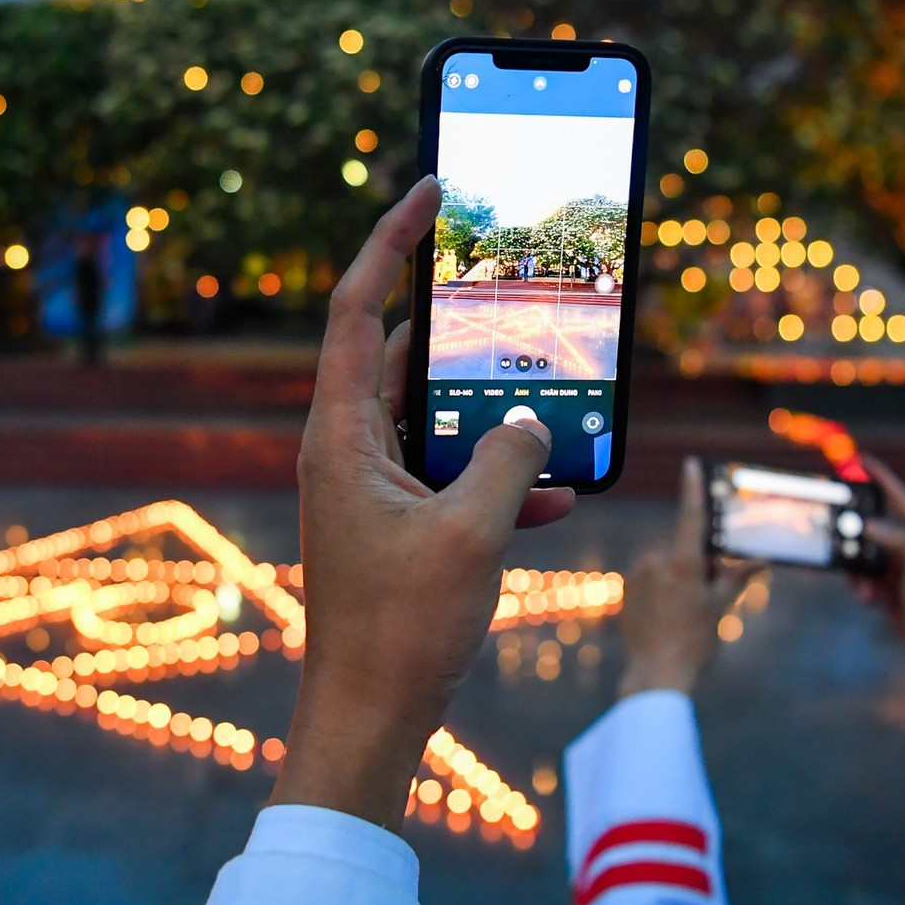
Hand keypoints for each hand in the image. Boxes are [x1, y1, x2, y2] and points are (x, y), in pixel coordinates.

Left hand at [272, 177, 574, 830]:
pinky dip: (503, 477)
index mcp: (341, 433)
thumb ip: (511, 459)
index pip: (359, 308)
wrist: (371, 718)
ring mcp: (373, 485)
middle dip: (463, 325)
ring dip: (496, 412)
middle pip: (403, 353)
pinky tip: (563, 492)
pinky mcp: (400, 522)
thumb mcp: (473, 534)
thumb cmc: (401, 630)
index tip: (430, 186)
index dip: (391, 239)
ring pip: (439, 416)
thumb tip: (532, 421)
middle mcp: (348, 447)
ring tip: (555, 394)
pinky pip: (455, 475)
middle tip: (513, 284)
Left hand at [617, 457, 763, 697]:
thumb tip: (763, 560)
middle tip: (703, 602)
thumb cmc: (695, 642)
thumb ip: (738, 577)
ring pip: (667, 568)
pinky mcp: (627, 589)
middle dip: (698, 568)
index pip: (691, 517)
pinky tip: (667, 618)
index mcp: (683, 563)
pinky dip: (662, 592)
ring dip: (679, 581)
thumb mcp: (721, 607)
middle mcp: (656, 561)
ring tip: (684, 615)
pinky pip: (651, 581)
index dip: (692, 489)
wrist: (656, 674)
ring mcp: (638, 575)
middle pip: (685, 552)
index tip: (689, 465)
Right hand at [857, 456, 904, 706]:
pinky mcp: (894, 588)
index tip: (861, 459)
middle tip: (839, 540)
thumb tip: (869, 525)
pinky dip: (862, 587)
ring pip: (867, 555)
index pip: (902, 501)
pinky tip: (868, 600)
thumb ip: (900, 544)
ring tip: (862, 591)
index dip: (881, 479)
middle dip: (857, 538)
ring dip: (858, 571)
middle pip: (876, 529)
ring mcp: (904, 569)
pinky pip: (867, 578)